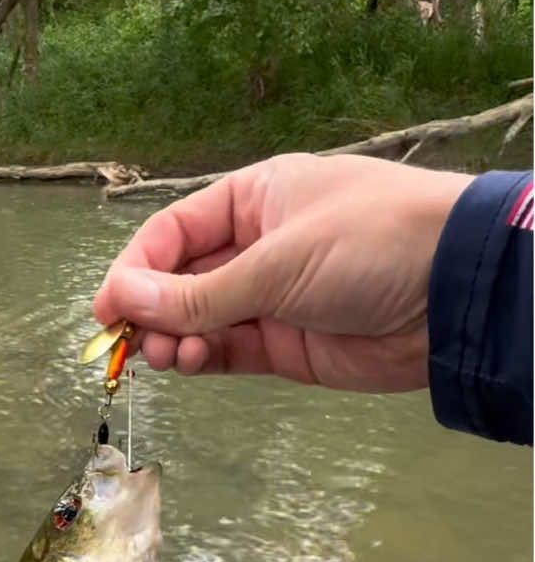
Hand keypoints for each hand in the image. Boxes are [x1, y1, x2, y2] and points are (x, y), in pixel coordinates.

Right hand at [95, 153, 472, 391]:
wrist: (456, 295)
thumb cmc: (371, 243)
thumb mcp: (276, 263)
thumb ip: (197, 293)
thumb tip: (119, 300)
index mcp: (253, 199)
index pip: (171, 233)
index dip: (133, 270)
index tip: (105, 310)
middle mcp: (255, 246)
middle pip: (179, 280)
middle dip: (149, 310)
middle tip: (128, 343)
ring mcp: (270, 297)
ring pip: (198, 320)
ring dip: (173, 338)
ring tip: (165, 355)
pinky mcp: (286, 344)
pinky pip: (227, 350)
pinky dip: (202, 358)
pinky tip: (187, 362)